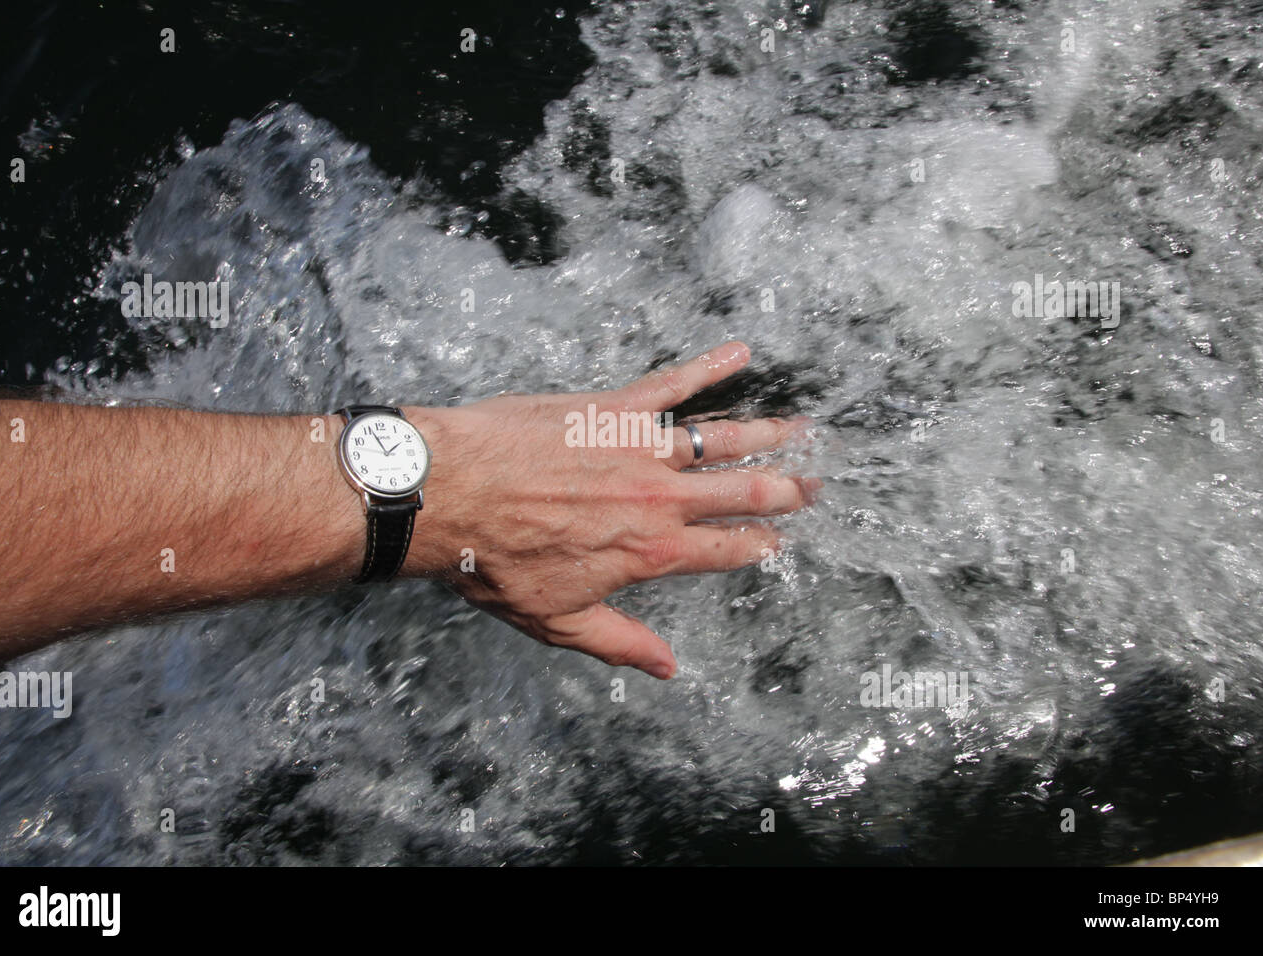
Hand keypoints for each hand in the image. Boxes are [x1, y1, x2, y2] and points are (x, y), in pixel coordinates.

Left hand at [401, 342, 817, 678]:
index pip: (726, 549)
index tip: (779, 542)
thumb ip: (621, 642)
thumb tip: (668, 669)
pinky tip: (740, 353)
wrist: (449, 491)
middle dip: (785, 490)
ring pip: (720, 439)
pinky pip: (672, 383)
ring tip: (802, 429)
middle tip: (813, 485)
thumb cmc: (493, 560)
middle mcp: (659, 497)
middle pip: (741, 492)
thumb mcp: (558, 621)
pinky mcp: (612, 407)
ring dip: (767, 434)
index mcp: (650, 551)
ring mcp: (639, 446)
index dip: (759, 546)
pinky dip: (710, 367)